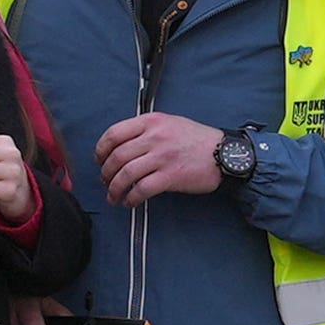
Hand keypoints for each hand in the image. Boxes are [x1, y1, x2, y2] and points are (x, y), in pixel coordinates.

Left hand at [95, 109, 233, 205]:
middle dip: (105, 172)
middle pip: (117, 156)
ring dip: (114, 188)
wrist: (225, 154)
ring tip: (113, 195)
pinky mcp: (171, 176)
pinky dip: (132, 197)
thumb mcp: (170, 123)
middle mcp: (155, 137)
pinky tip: (130, 201)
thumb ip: (146, 129)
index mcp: (151, 122)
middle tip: (105, 181)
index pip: (114, 133)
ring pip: (126, 173)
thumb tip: (120, 145)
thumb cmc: (198, 139)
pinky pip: (142, 189)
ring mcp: (162, 157)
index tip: (99, 159)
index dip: (101, 149)